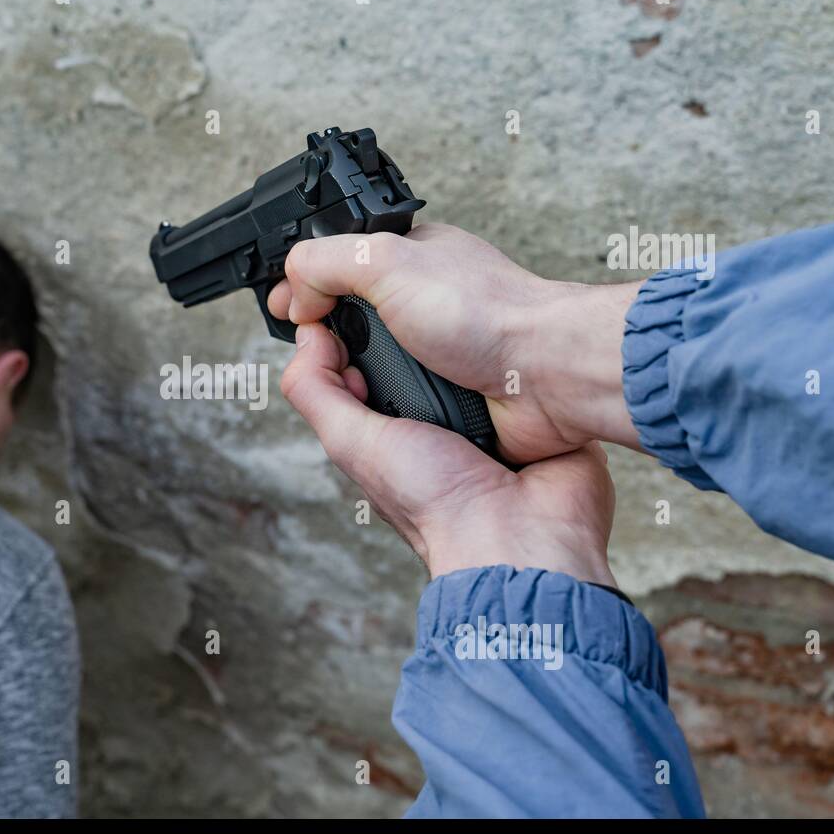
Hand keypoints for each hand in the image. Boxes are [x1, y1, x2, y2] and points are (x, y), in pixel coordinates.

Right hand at [268, 223, 642, 463]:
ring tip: (335, 380)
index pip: (341, 265)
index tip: (284, 309)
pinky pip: (395, 397)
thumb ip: (327, 263)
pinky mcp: (446, 393)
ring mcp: (435, 350)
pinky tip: (369, 405)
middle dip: (323, 332)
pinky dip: (378, 402)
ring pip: (370, 361)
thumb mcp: (387, 263)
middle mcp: (422, 302)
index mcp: (411, 260)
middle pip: (350, 316)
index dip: (306, 285)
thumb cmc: (484, 313)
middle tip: (304, 347)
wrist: (542, 377)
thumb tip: (296, 294)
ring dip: (350, 372)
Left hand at [280, 322, 617, 583]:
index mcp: (389, 430)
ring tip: (471, 316)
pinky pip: (519, 368)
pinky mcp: (528, 410)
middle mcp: (434, 421)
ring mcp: (483, 414)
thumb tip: (306, 336)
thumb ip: (319, 394)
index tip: (362, 299)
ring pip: (468, 352)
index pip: (366, 364)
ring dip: (471, 339)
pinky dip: (516, 356)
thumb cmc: (438, 504)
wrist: (519, 534)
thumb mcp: (356, 443)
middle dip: (418, 328)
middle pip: (417, 352)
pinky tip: (511, 338)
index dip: (361, 333)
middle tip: (422, 299)